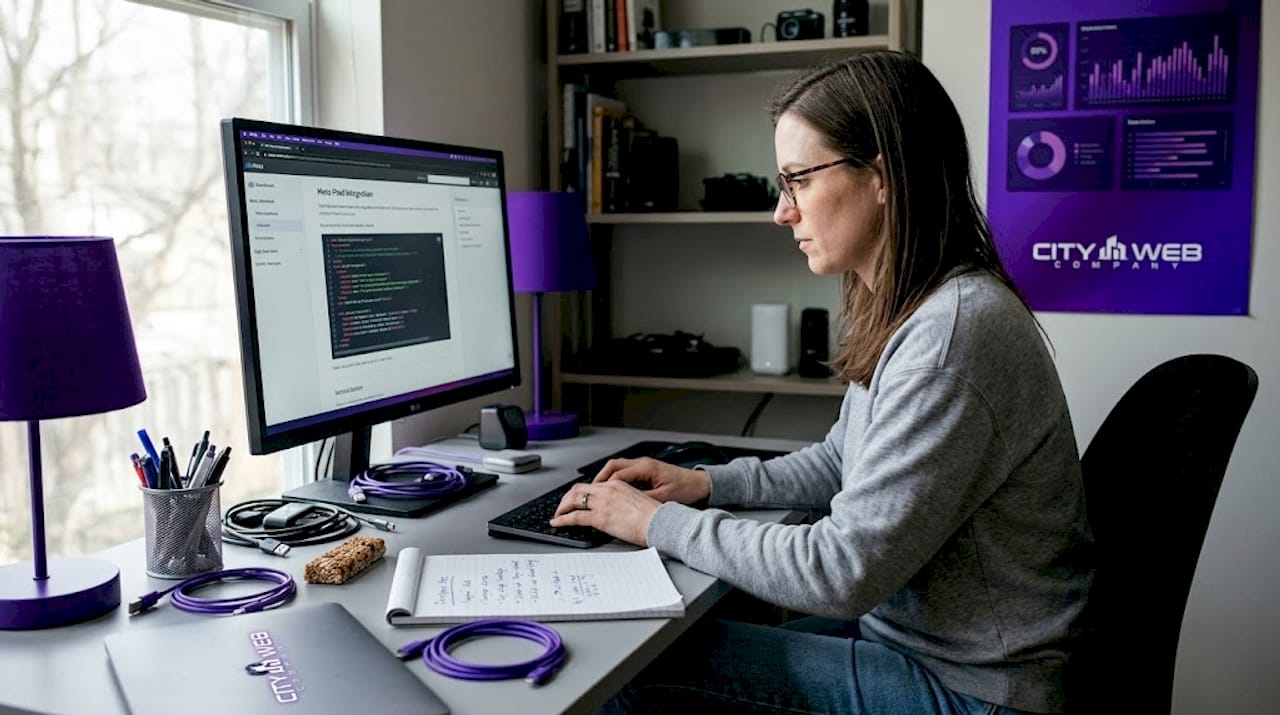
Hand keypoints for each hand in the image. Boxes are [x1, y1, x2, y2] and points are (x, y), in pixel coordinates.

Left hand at [550, 480, 661, 545]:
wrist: (661, 522)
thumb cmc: (655, 516)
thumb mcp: (637, 501)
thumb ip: (623, 502)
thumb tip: (617, 511)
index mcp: (618, 485)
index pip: (592, 485)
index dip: (580, 492)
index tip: (576, 499)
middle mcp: (608, 490)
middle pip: (579, 489)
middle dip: (567, 498)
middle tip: (562, 506)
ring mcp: (603, 503)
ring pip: (573, 500)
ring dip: (562, 507)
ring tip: (557, 514)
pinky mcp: (600, 517)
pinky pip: (575, 517)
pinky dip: (562, 519)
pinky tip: (557, 522)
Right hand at [591, 457, 710, 504]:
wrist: (699, 484)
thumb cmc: (685, 488)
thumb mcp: (663, 497)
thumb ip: (643, 500)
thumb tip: (626, 506)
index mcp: (645, 468)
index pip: (617, 474)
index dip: (604, 486)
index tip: (595, 495)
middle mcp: (642, 463)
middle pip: (612, 466)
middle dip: (599, 478)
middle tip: (589, 492)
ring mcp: (643, 465)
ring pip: (617, 467)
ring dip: (606, 478)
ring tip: (597, 492)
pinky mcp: (645, 470)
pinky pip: (624, 472)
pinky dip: (615, 480)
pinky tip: (612, 491)